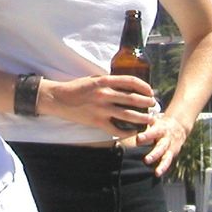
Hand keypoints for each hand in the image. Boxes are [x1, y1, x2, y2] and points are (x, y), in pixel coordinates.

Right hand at [41, 74, 157, 135]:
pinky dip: (126, 132)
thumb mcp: (93, 79)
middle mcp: (104, 95)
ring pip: (128, 115)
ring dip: (142, 118)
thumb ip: (109, 82)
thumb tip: (126, 85)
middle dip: (146, 103)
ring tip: (150, 119)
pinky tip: (133, 132)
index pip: (130, 81)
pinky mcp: (97, 122)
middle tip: (153, 105)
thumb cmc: (76, 88)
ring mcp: (101, 109)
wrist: (58, 99)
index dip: (144, 86)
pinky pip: (116, 129)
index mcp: (104, 81)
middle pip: (133, 99)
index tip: (150, 91)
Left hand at [137, 108, 194, 177]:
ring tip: (156, 172)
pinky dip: (163, 168)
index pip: (153, 132)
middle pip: (161, 147)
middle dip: (154, 154)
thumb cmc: (159, 124)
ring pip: (166, 156)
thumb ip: (144, 122)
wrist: (178, 126)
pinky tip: (157, 173)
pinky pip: (168, 161)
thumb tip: (128, 119)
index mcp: (160, 129)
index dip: (147, 136)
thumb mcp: (154, 121)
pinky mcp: (172, 153)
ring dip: (161, 164)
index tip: (138, 139)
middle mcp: (166, 138)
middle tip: (146, 160)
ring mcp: (169, 147)